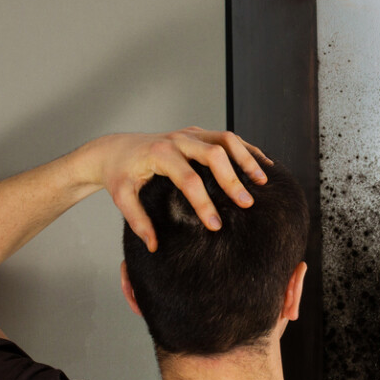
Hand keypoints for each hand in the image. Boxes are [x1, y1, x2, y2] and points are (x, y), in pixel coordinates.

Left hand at [87, 128, 270, 251]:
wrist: (116, 149)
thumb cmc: (121, 174)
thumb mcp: (122, 197)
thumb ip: (137, 221)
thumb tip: (154, 245)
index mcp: (159, 154)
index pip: (188, 179)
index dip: (203, 203)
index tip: (216, 225)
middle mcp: (177, 139)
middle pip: (213, 153)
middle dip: (232, 179)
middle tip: (246, 203)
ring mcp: (190, 134)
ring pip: (226, 138)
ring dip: (246, 158)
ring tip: (262, 181)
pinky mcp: (199, 134)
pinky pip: (228, 137)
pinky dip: (247, 149)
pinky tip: (262, 164)